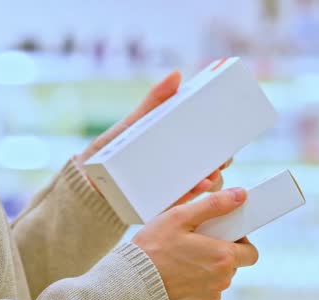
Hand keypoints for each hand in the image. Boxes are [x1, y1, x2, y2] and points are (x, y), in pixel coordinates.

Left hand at [72, 71, 228, 205]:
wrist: (87, 183)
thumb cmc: (110, 150)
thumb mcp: (134, 123)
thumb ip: (154, 101)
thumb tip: (177, 75)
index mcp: (175, 149)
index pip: (207, 146)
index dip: (223, 144)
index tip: (231, 137)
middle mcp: (178, 169)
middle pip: (211, 166)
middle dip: (221, 162)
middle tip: (224, 157)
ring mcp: (172, 188)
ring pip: (202, 186)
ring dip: (211, 181)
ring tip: (210, 175)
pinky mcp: (162, 205)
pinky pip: (183, 204)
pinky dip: (192, 197)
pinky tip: (197, 189)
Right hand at [132, 188, 258, 299]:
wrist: (131, 285)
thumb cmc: (153, 250)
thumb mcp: (180, 217)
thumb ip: (213, 205)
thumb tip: (240, 195)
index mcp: (223, 257)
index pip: (250, 252)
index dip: (239, 241)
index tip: (221, 235)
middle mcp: (222, 280)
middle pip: (234, 264)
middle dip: (220, 253)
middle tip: (196, 243)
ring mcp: (210, 296)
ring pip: (219, 278)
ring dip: (208, 268)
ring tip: (183, 258)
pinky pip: (205, 291)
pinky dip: (197, 283)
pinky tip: (177, 274)